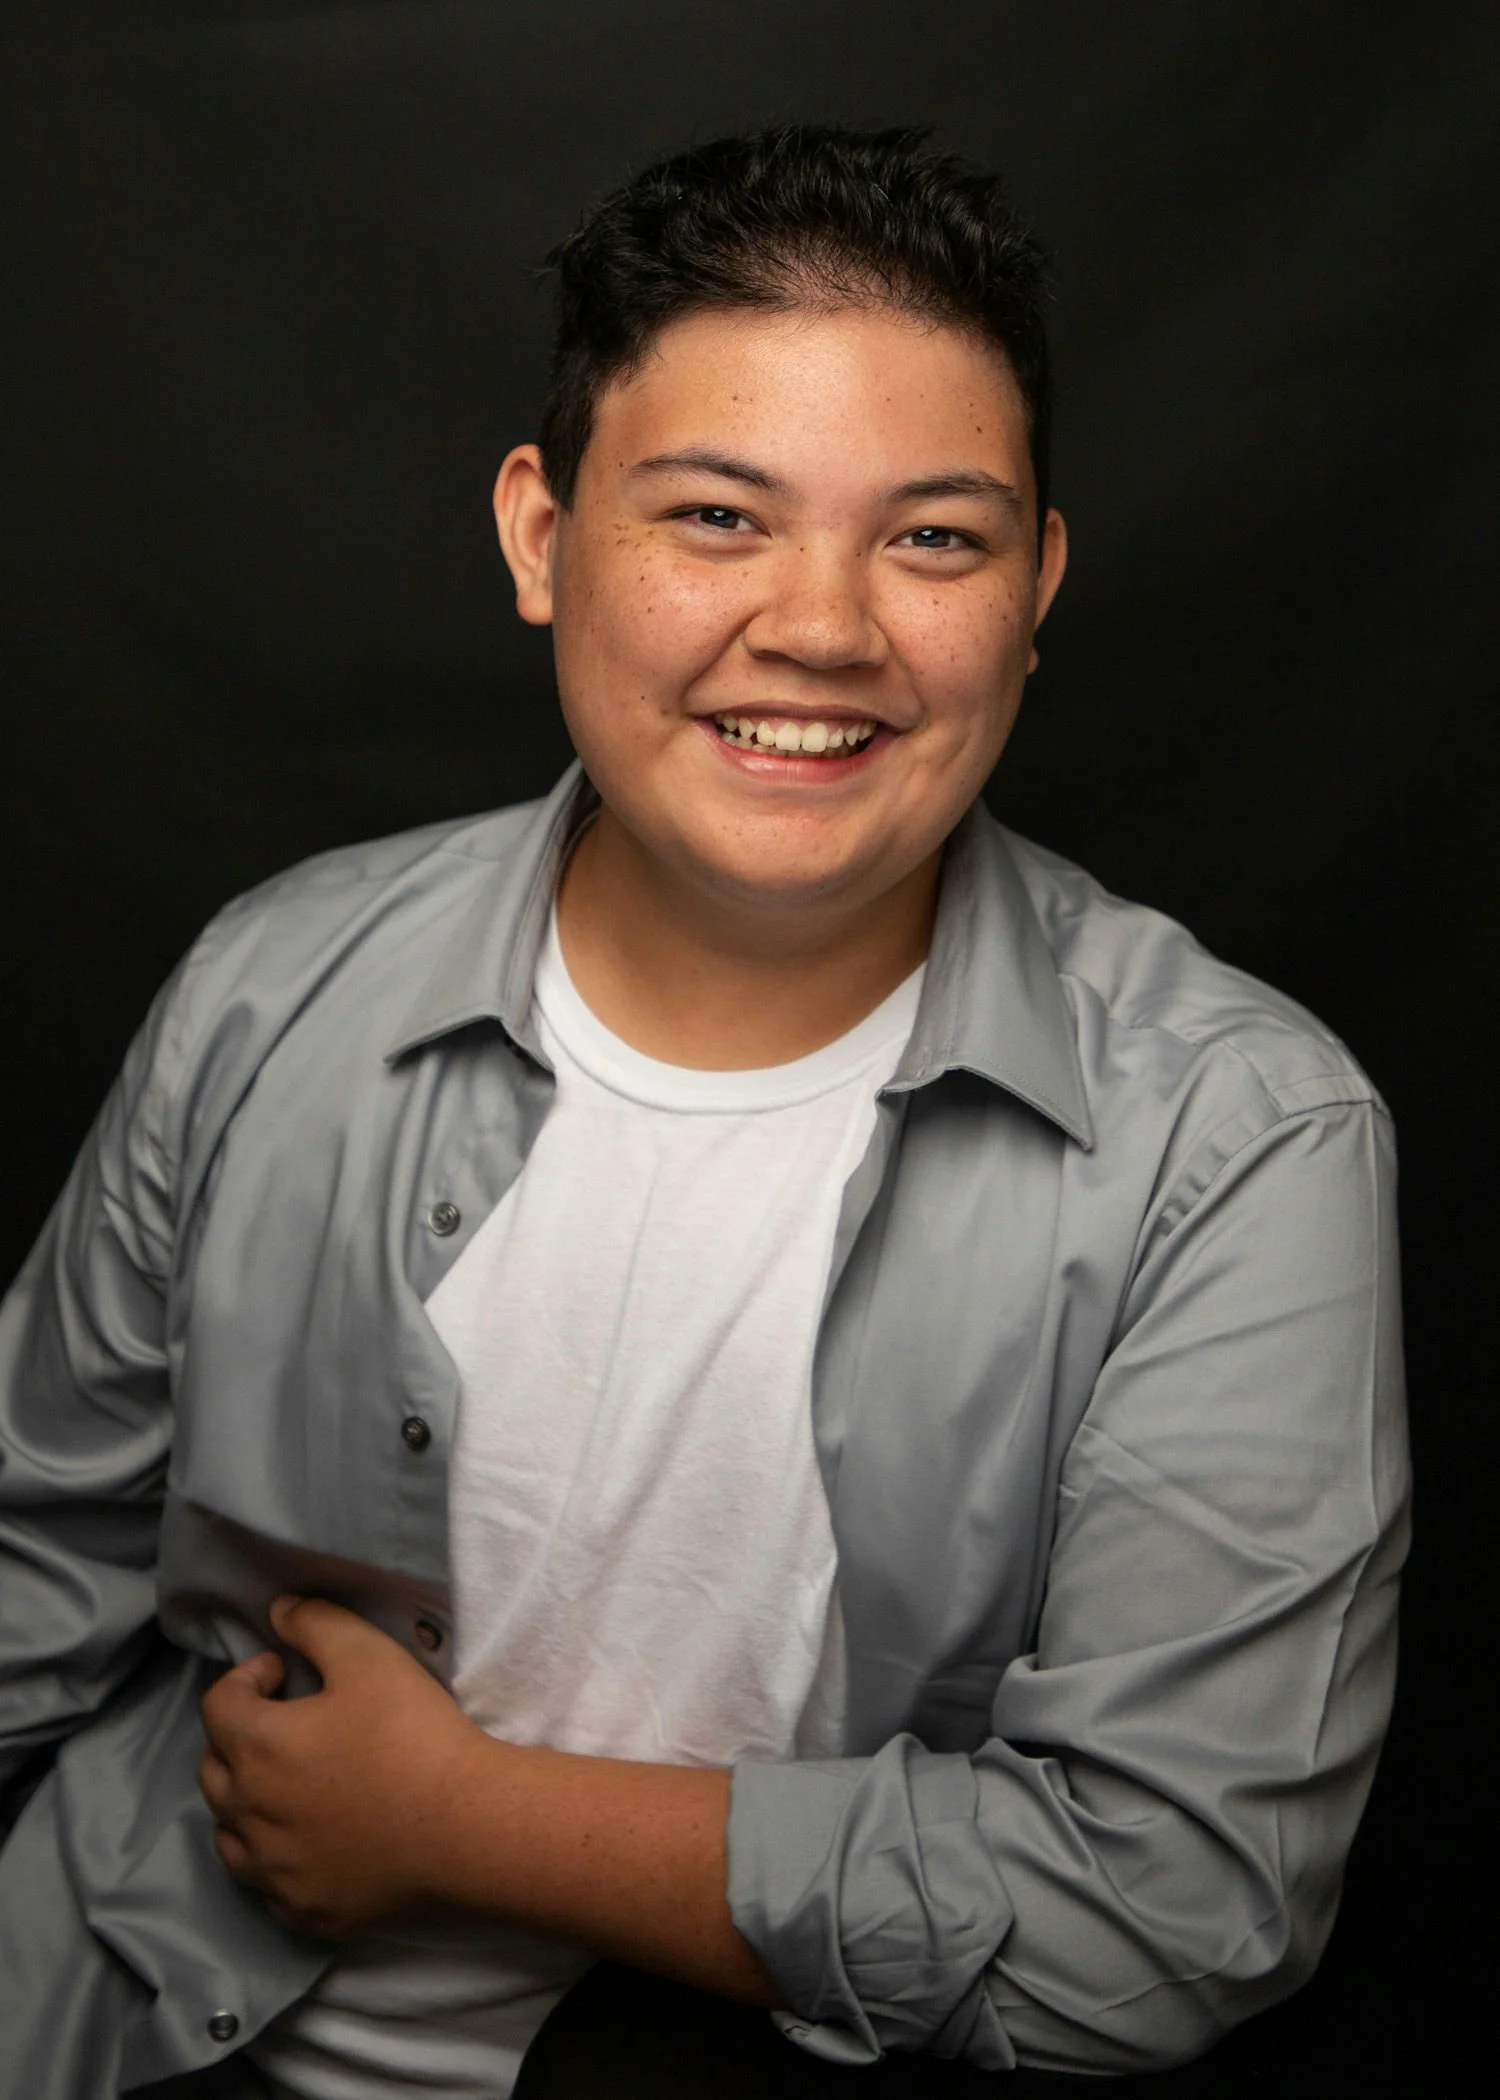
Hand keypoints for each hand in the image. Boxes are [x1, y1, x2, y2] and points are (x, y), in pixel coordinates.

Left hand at [199, 1595, 487, 1937]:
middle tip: (289, 1723)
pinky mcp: (302, 1912)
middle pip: (214, 1770)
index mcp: (257, 1748)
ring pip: (230, 1834)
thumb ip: (317, 1624)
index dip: (247, 1678)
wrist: (466, 1830)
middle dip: (240, 1737)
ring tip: (293, 1786)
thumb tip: (279, 1611)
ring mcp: (272, 1872)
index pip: (218, 1705)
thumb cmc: (414, 1737)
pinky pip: (265, 1883)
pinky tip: (313, 1841)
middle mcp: (248, 1815)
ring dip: (247, 1802)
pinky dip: (275, 1856)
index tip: (286, 1672)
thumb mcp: (370, 1657)